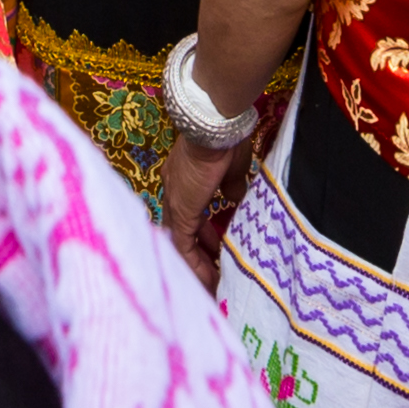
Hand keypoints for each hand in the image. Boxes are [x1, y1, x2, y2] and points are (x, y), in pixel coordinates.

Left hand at [158, 131, 240, 276]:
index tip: (216, 250)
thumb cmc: (225, 140)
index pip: (187, 215)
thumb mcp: (231, 170)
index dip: (201, 235)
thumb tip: (234, 199)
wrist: (215, 126)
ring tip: (213, 281)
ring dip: (197, 263)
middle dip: (199, 253)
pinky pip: (183, 245)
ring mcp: (175, 200)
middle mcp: (174, 191)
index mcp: (183, 180)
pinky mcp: (181, 210)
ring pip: (179, 241)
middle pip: (180, 232)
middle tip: (215, 270)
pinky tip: (209, 278)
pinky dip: (195, 264)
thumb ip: (230, 187)